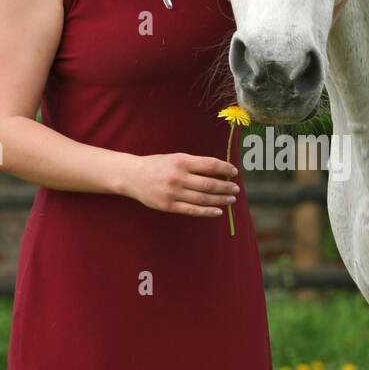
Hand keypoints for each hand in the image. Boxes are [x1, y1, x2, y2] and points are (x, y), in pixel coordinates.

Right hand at [124, 152, 239, 216]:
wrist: (132, 176)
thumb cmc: (157, 165)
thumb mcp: (175, 158)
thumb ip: (194, 164)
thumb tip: (219, 171)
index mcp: (181, 161)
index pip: (210, 164)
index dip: (225, 168)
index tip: (234, 172)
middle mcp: (178, 176)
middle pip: (209, 183)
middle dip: (226, 186)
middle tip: (236, 189)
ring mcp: (173, 192)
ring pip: (203, 198)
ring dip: (221, 199)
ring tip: (231, 199)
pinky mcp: (168, 206)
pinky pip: (192, 210)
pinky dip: (207, 211)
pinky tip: (218, 211)